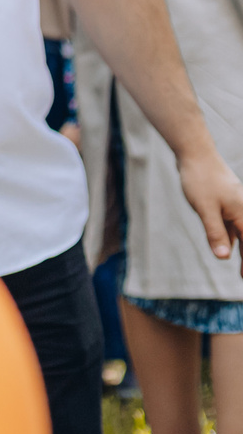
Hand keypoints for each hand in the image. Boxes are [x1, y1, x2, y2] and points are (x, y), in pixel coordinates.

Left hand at [179, 147, 242, 261]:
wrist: (196, 155)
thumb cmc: (200, 180)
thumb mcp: (205, 209)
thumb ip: (215, 233)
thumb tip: (223, 258)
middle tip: (241, 278)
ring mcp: (235, 207)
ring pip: (240, 233)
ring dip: (241, 248)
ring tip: (240, 269)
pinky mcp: (226, 203)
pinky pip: (232, 225)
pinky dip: (232, 237)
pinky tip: (228, 246)